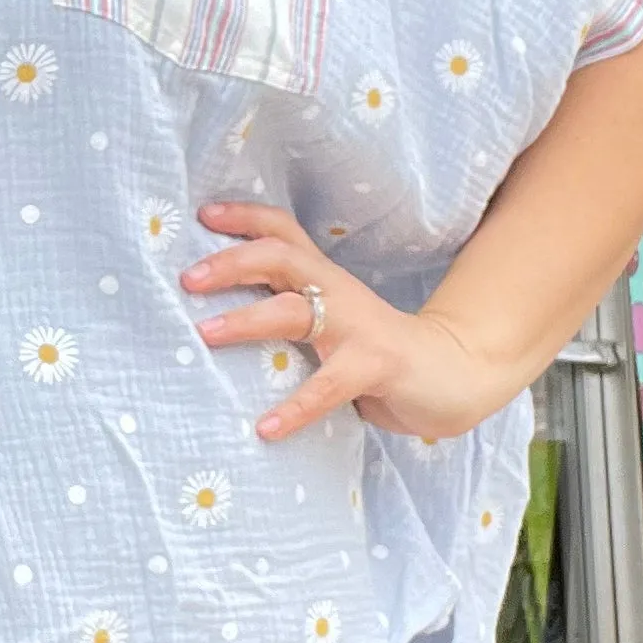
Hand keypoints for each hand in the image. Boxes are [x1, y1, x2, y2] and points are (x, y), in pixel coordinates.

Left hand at [179, 200, 517, 443]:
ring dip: (246, 320)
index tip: (202, 213)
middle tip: (187, 278)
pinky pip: (328, 386)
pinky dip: (295, 408)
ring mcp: (357, 327)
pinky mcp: (376, 366)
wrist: (455, 372)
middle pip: (280, 257)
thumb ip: (288, 317)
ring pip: (295, 311)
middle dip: (231, 262)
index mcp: (324, 279)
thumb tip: (214, 325)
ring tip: (204, 334)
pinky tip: (266, 428)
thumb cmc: (377, 351)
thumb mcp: (330, 324)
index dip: (244, 217)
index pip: (283, 231)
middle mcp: (337, 292)